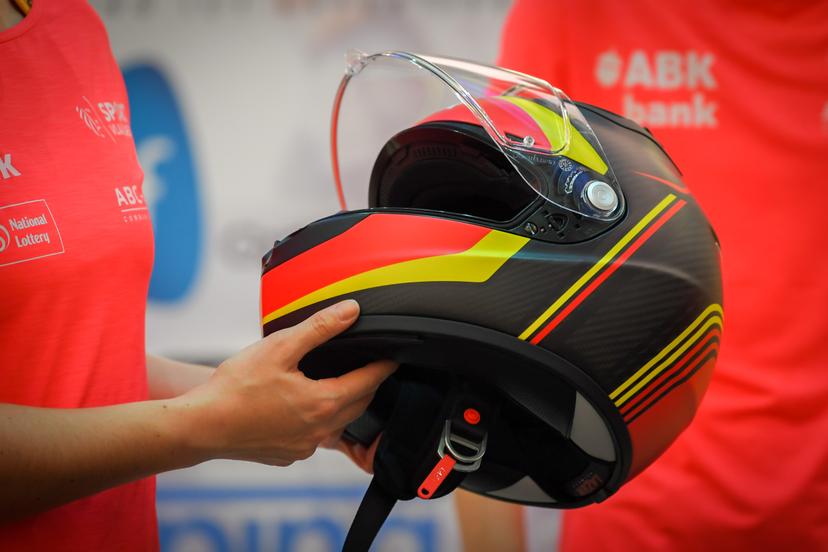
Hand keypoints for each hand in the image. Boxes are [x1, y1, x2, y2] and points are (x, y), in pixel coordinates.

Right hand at [173, 300, 395, 466]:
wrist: (201, 426)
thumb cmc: (235, 388)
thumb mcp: (280, 348)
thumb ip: (319, 328)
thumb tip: (350, 312)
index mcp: (323, 403)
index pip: (368, 382)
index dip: (382, 367)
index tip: (393, 358)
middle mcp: (319, 430)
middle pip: (357, 404)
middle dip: (367, 385)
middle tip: (370, 368)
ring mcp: (304, 446)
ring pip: (337, 422)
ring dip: (344, 403)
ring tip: (340, 384)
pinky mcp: (288, 455)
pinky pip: (314, 436)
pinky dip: (318, 420)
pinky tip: (304, 407)